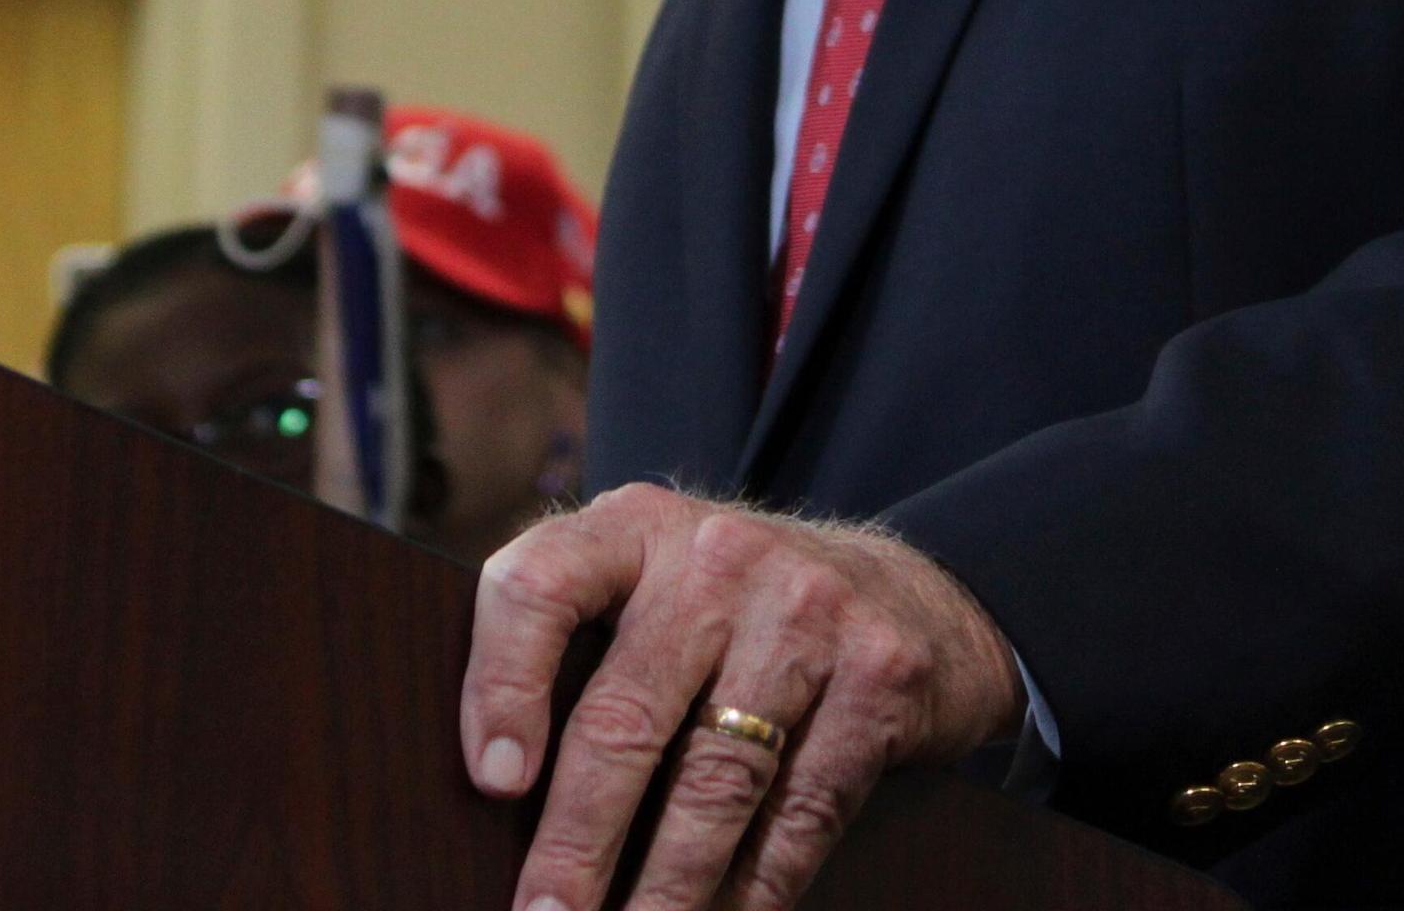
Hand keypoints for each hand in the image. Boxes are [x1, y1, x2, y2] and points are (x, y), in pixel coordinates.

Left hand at [461, 484, 1024, 910]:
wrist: (910, 594)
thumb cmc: (738, 615)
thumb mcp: (655, 586)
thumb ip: (581, 645)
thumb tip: (497, 796)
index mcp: (637, 528)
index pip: (541, 585)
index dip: (502, 685)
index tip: (493, 784)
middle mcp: (719, 556)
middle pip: (626, 715)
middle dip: (578, 842)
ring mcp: (808, 610)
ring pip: (715, 780)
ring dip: (665, 889)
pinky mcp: (878, 675)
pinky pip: (800, 811)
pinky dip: (755, 889)